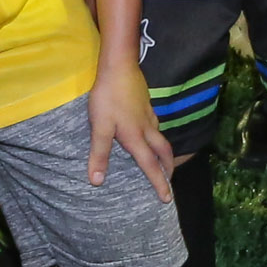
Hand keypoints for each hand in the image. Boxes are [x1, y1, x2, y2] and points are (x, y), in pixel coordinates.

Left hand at [85, 59, 174, 200]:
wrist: (119, 67)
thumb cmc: (108, 97)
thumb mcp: (100, 127)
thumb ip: (99, 154)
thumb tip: (97, 182)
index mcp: (136, 138)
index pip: (150, 166)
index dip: (158, 183)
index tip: (167, 198)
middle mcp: (147, 129)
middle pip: (163, 152)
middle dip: (168, 168)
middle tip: (169, 180)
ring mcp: (149, 116)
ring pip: (161, 138)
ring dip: (164, 153)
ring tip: (161, 161)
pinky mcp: (146, 105)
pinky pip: (156, 127)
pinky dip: (157, 138)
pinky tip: (149, 134)